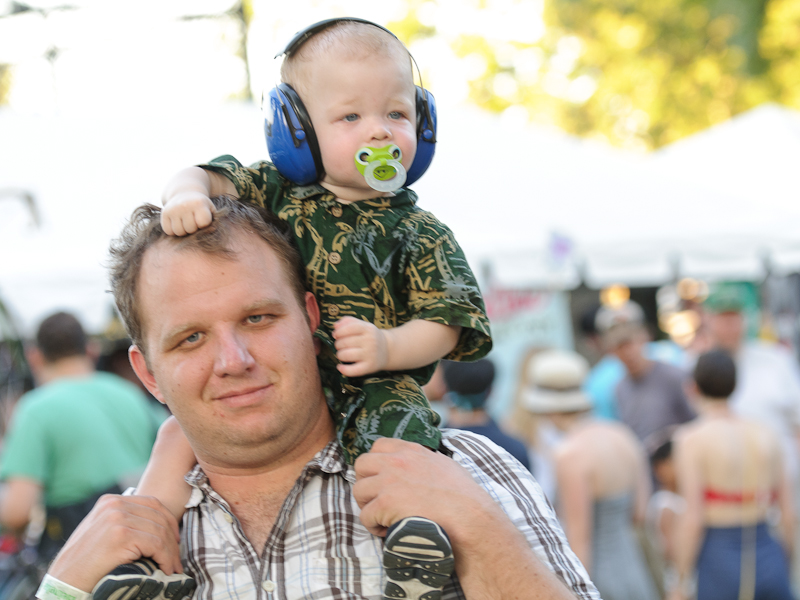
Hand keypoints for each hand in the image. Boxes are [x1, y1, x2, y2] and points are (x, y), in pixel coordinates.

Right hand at [47, 495, 182, 592]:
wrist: (64, 581)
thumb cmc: (83, 562)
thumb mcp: (102, 531)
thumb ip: (123, 521)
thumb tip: (155, 525)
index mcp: (110, 501)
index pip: (152, 503)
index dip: (169, 521)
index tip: (175, 540)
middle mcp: (114, 505)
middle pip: (159, 516)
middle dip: (173, 539)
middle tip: (177, 559)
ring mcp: (117, 519)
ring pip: (160, 531)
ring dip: (171, 552)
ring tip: (173, 567)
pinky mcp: (121, 536)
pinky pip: (156, 544)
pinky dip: (166, 558)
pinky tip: (166, 569)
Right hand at [161, 191, 214, 235]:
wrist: (184, 193)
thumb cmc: (200, 206)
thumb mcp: (210, 209)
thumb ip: (214, 221)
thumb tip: (212, 231)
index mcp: (198, 203)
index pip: (203, 223)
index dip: (204, 224)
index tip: (203, 219)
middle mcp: (184, 205)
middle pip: (190, 229)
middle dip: (193, 228)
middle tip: (193, 220)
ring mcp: (172, 209)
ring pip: (179, 232)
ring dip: (183, 231)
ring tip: (186, 222)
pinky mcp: (164, 214)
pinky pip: (169, 231)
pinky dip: (173, 230)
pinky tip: (178, 223)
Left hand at [333, 317, 388, 376]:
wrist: (387, 350)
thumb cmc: (370, 336)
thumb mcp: (363, 325)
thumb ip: (348, 321)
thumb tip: (335, 326)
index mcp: (368, 329)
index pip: (349, 328)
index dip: (339, 332)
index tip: (336, 335)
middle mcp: (370, 341)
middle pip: (344, 342)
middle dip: (338, 344)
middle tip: (341, 345)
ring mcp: (370, 354)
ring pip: (345, 355)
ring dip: (339, 355)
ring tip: (342, 354)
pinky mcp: (369, 367)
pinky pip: (352, 370)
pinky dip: (343, 370)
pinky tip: (340, 367)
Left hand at [353, 438, 497, 539]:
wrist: (470, 518)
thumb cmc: (464, 498)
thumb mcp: (446, 466)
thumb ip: (426, 462)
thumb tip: (419, 468)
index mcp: (412, 451)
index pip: (379, 445)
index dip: (376, 464)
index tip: (382, 479)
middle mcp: (397, 461)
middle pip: (361, 465)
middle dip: (366, 482)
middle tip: (378, 500)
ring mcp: (389, 481)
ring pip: (359, 491)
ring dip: (368, 506)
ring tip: (384, 518)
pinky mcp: (385, 504)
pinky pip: (365, 516)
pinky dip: (373, 526)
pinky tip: (389, 531)